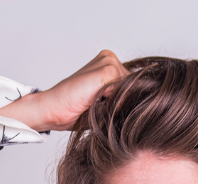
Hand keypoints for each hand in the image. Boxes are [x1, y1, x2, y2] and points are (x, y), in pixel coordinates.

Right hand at [0, 50, 128, 133]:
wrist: (52, 110)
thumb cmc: (74, 111)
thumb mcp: (103, 106)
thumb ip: (121, 102)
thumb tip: (144, 107)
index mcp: (110, 64)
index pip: (134, 87)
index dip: (125, 104)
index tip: (106, 110)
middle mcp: (110, 58)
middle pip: (135, 90)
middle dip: (123, 104)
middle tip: (96, 108)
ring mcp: (109, 62)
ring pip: (131, 93)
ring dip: (117, 106)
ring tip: (94, 106)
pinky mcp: (107, 70)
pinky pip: (124, 94)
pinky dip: (114, 106)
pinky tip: (95, 104)